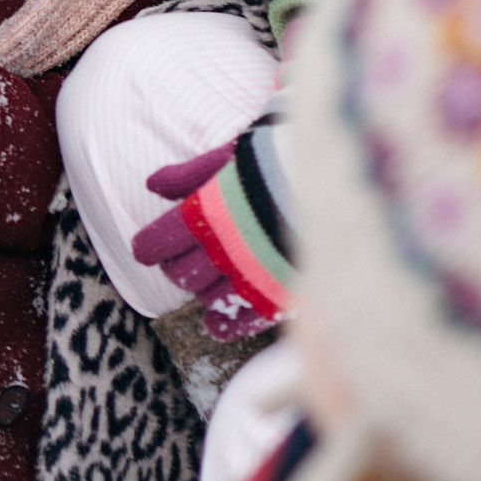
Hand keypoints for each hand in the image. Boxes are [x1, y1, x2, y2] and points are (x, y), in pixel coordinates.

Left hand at [130, 127, 293, 341]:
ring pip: (209, 298)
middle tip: (183, 260)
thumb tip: (152, 184)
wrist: (334, 180)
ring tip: (211, 280)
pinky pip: (243, 321)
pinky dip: (226, 325)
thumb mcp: (229, 156)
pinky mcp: (277, 295)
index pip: (159, 243)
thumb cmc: (279, 159)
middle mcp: (222, 250)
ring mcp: (250, 277)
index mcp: (205, 215)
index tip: (147, 249)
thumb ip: (190, 174)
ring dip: (204, 290)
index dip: (150, 247)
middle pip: (182, 275)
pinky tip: (217, 324)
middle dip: (177, 268)